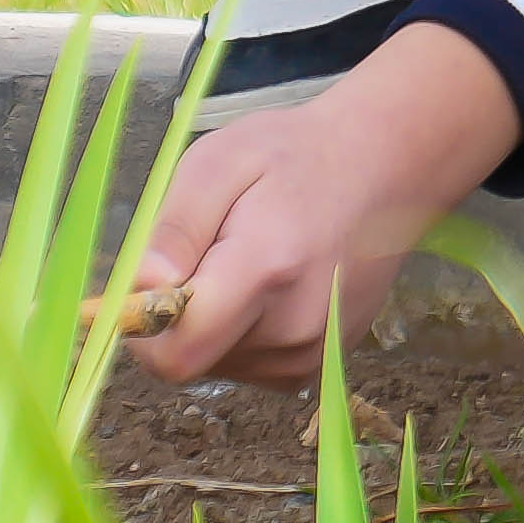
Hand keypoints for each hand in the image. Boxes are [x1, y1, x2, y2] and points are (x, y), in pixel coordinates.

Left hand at [122, 22, 523, 384]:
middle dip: (179, 316)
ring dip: (212, 325)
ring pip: (220, 364)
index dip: (142, 327)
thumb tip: (139, 289)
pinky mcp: (323, 363)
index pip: (175, 353)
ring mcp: (315, 353)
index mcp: (264, 270)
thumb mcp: (220, 161)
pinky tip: (267, 286)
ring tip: (245, 262)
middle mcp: (294, 328)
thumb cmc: (294, 155)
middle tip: (207, 253)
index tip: (145, 284)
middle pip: (193, 359)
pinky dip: (242, 334)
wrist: (384, 168)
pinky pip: (251, 367)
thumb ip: (176, 227)